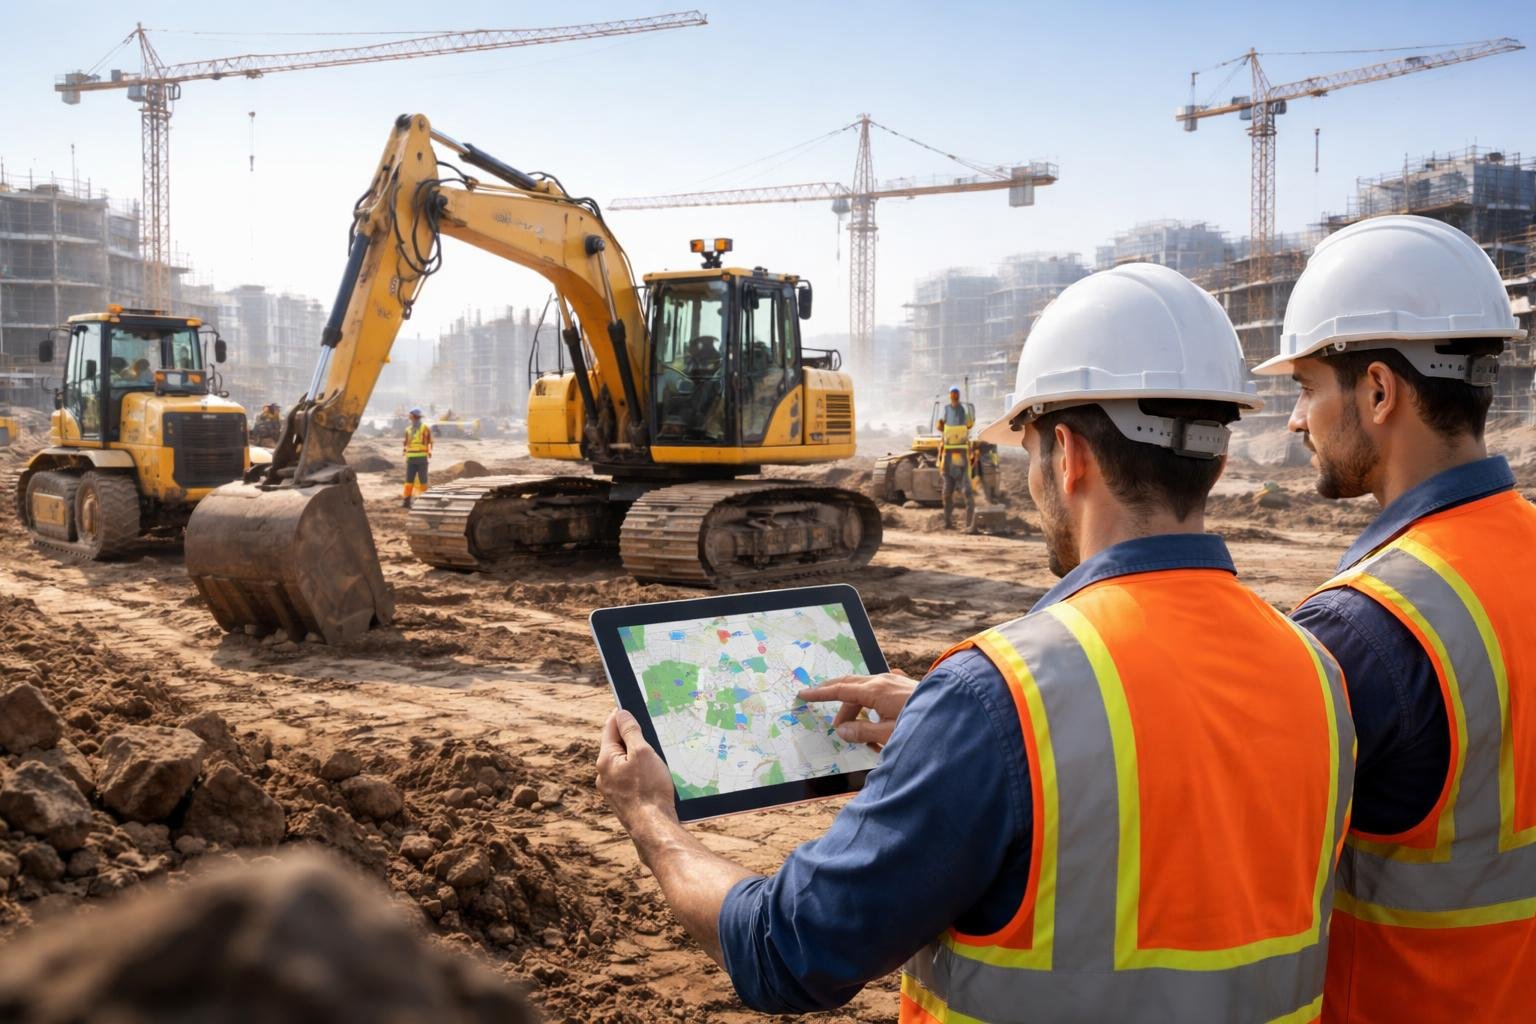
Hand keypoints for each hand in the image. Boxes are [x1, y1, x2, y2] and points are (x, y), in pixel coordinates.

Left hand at [596, 709, 678, 836]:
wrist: (654, 828)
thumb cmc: (649, 789)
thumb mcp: (643, 753)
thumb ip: (630, 732)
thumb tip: (620, 714)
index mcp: (605, 760)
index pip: (609, 729)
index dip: (620, 716)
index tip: (628, 706)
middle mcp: (604, 775)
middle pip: (616, 747)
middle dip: (631, 738)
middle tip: (648, 730)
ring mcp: (612, 791)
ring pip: (623, 765)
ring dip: (636, 757)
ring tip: (654, 754)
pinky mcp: (623, 802)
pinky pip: (629, 780)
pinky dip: (639, 773)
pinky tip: (653, 777)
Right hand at [797, 670, 916, 749]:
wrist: (955, 714)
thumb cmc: (923, 726)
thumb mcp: (888, 734)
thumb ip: (862, 732)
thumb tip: (841, 730)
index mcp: (875, 690)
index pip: (840, 689)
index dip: (820, 694)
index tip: (803, 694)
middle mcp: (883, 681)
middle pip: (849, 687)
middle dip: (836, 702)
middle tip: (823, 712)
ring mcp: (893, 681)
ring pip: (863, 693)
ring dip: (857, 713)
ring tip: (863, 740)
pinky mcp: (901, 687)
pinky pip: (877, 695)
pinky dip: (871, 710)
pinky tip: (878, 732)